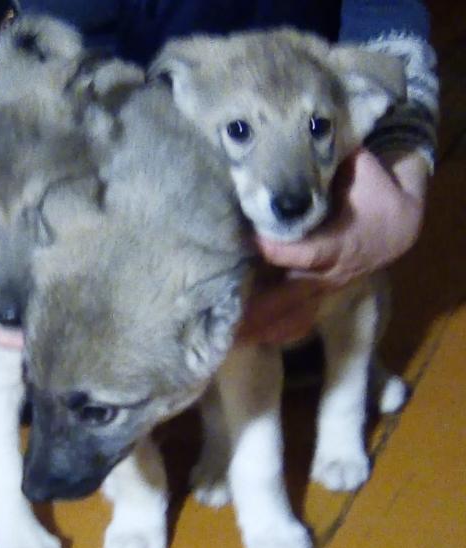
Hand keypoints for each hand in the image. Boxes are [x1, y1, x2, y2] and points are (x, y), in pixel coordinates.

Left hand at [238, 148, 427, 344]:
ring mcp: (321, 290)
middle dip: (256, 307)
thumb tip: (300, 134)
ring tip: (225, 338)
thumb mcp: (360, 172)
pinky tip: (243, 342)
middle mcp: (326, 274)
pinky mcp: (316, 298)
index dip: (272, 249)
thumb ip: (330, 160)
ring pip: (289, 315)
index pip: (300, 251)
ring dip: (258, 327)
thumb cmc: (373, 194)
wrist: (398, 227)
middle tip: (222, 315)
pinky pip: (294, 321)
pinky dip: (272, 333)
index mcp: (336, 244)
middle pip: (287, 296)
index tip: (244, 244)